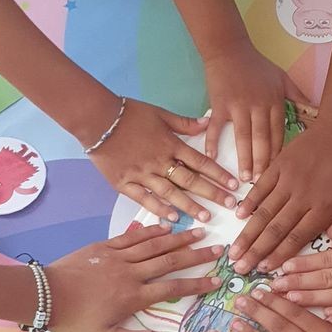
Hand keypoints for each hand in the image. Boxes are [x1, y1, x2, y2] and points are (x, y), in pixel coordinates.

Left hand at [46, 225, 224, 331]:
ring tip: (201, 232)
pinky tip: (167, 226)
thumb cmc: (73, 322)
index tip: (217, 280)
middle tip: (219, 249)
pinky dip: (152, 231)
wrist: (43, 296)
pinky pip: (134, 236)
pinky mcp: (105, 246)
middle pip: (170, 261)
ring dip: (179, 238)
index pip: (173, 288)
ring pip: (155, 244)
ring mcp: (118, 257)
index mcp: (133, 297)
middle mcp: (131, 273)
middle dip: (197, 255)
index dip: (197, 284)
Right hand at [91, 98, 237, 222]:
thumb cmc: (128, 113)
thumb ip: (184, 123)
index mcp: (170, 144)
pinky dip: (158, 208)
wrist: (97, 119)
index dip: (218, 174)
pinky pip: (144, 198)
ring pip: (170, 192)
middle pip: (190, 180)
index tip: (234, 185)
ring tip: (206, 218)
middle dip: (212, 193)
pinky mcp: (125, 183)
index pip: (200, 161)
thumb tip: (207, 124)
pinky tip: (173, 219)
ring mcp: (142, 174)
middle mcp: (159, 161)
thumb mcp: (160, 113)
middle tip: (229, 205)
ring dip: (189, 205)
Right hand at [204, 40, 285, 182]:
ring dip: (244, 158)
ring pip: (243, 136)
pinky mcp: (219, 104)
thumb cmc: (257, 65)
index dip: (279, 154)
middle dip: (263, 162)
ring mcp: (238, 105)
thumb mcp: (282, 78)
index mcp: (274, 102)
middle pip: (262, 139)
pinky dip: (213, 141)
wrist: (229, 49)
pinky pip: (216, 126)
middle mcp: (258, 105)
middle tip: (261, 183)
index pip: (279, 133)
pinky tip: (213, 157)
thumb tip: (316, 111)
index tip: (279, 172)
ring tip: (244, 178)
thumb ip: (297, 96)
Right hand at [229, 124, 331, 272]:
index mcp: (325, 207)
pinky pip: (261, 186)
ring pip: (264, 212)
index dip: (279, 255)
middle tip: (239, 269)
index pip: (297, 237)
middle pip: (276, 229)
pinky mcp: (279, 164)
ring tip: (234, 251)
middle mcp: (302, 197)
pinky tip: (238, 217)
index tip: (265, 271)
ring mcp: (288, 180)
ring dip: (247, 233)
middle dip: (256, 251)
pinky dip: (249, 202)